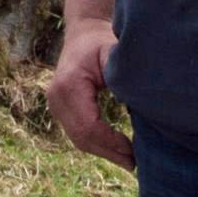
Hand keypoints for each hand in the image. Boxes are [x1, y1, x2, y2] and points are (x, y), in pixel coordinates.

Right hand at [47, 20, 135, 167]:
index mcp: (69, 85)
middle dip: (109, 153)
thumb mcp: (113, 53)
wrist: (83, 32)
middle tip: (135, 164)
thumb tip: (142, 105)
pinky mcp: (60, 109)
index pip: (89, 126)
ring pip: (78, 139)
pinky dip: (97, 143)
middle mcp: (56, 97)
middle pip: (82, 137)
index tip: (133, 150)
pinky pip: (77, 133)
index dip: (111, 142)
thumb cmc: (101, 41)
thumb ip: (122, 77)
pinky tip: (116, 149)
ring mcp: (55, 105)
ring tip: (129, 161)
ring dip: (103, 151)